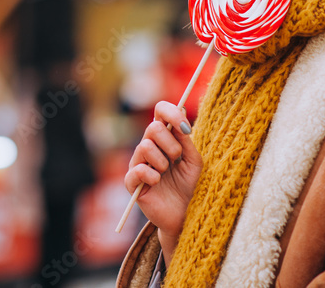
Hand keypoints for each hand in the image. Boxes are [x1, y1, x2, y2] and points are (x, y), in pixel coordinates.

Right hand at [124, 101, 202, 249]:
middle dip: (171, 144)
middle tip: (177, 159)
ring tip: (167, 174)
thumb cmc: (189, 185)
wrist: (183, 214)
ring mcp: (138, 163)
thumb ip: (186, 140)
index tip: (186, 128)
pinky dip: (152, 175)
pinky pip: (137, 169)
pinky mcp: (131, 182)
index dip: (172, 113)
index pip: (160, 111)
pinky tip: (157, 182)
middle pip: (153, 127)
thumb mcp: (193, 160)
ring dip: (163, 162)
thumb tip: (181, 116)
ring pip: (145, 146)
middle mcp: (148, 146)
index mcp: (164, 137)